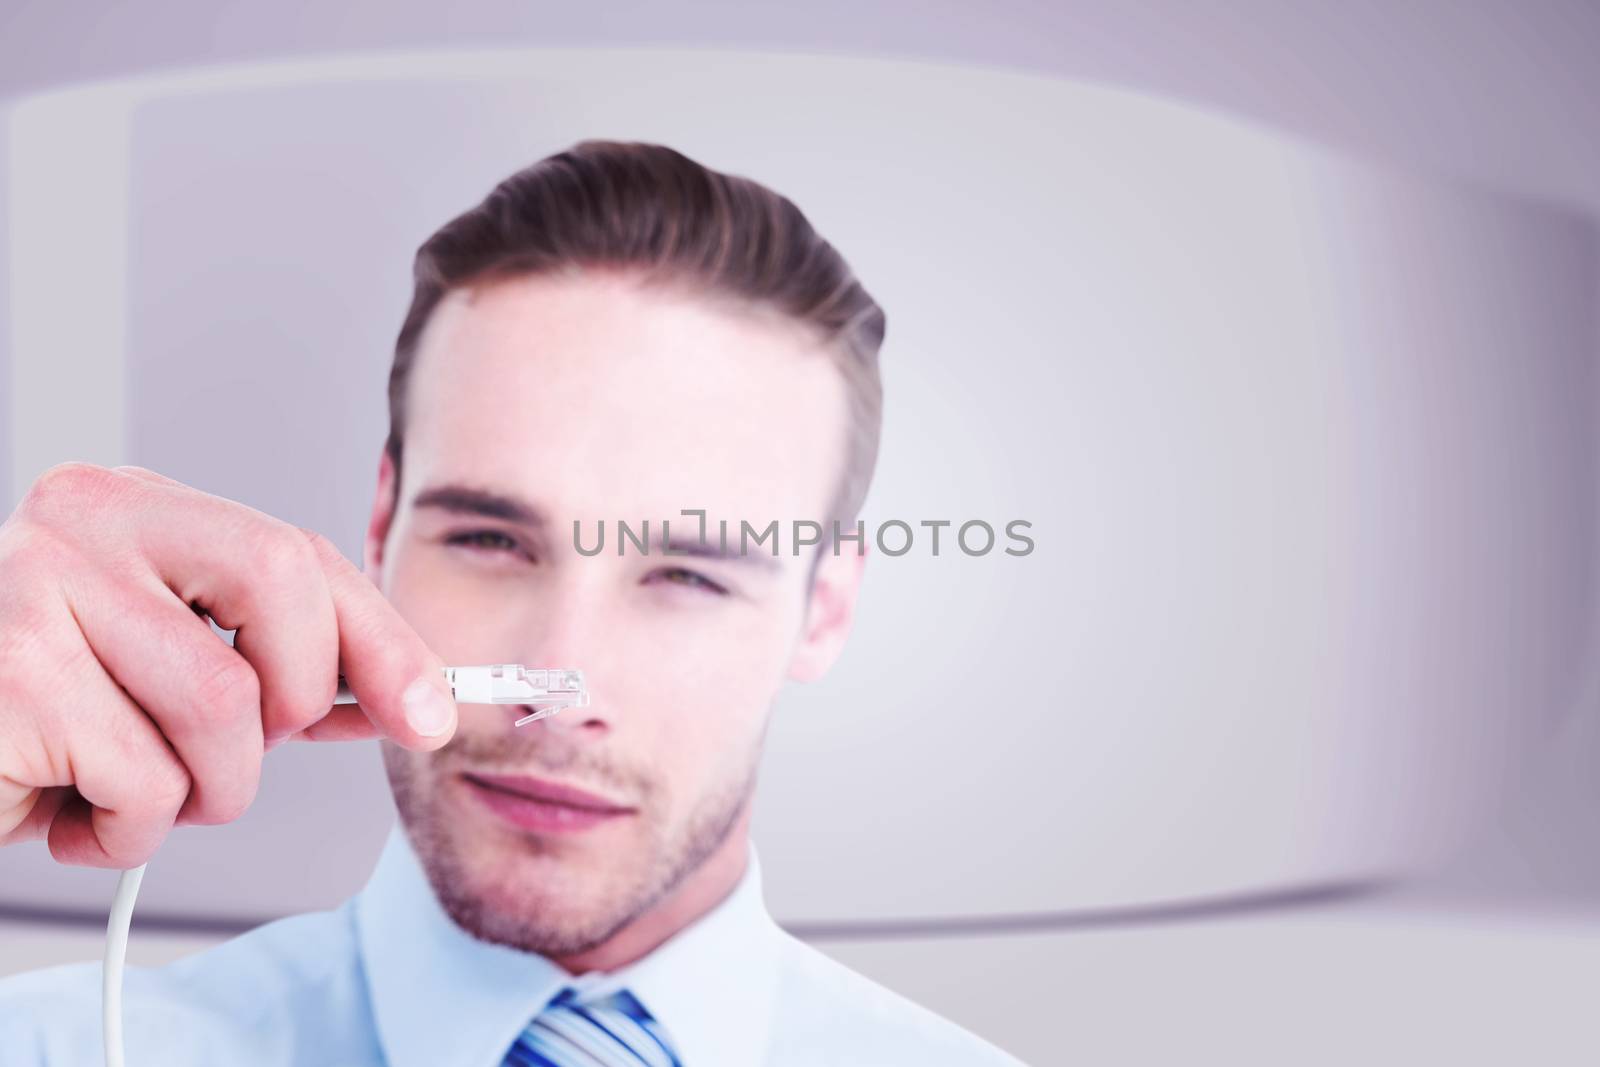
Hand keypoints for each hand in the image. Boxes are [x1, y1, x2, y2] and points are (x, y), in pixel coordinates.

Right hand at [0, 462, 457, 866]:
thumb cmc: (36, 719)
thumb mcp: (164, 674)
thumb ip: (274, 668)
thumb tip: (403, 698)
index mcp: (134, 508)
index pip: (300, 555)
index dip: (383, 639)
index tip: (433, 713)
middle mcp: (80, 521)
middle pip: (283, 595)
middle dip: (286, 707)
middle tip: (224, 752)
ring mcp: (36, 586)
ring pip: (226, 710)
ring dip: (199, 789)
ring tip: (124, 786)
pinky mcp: (9, 675)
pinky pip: (148, 782)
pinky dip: (126, 829)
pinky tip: (64, 808)